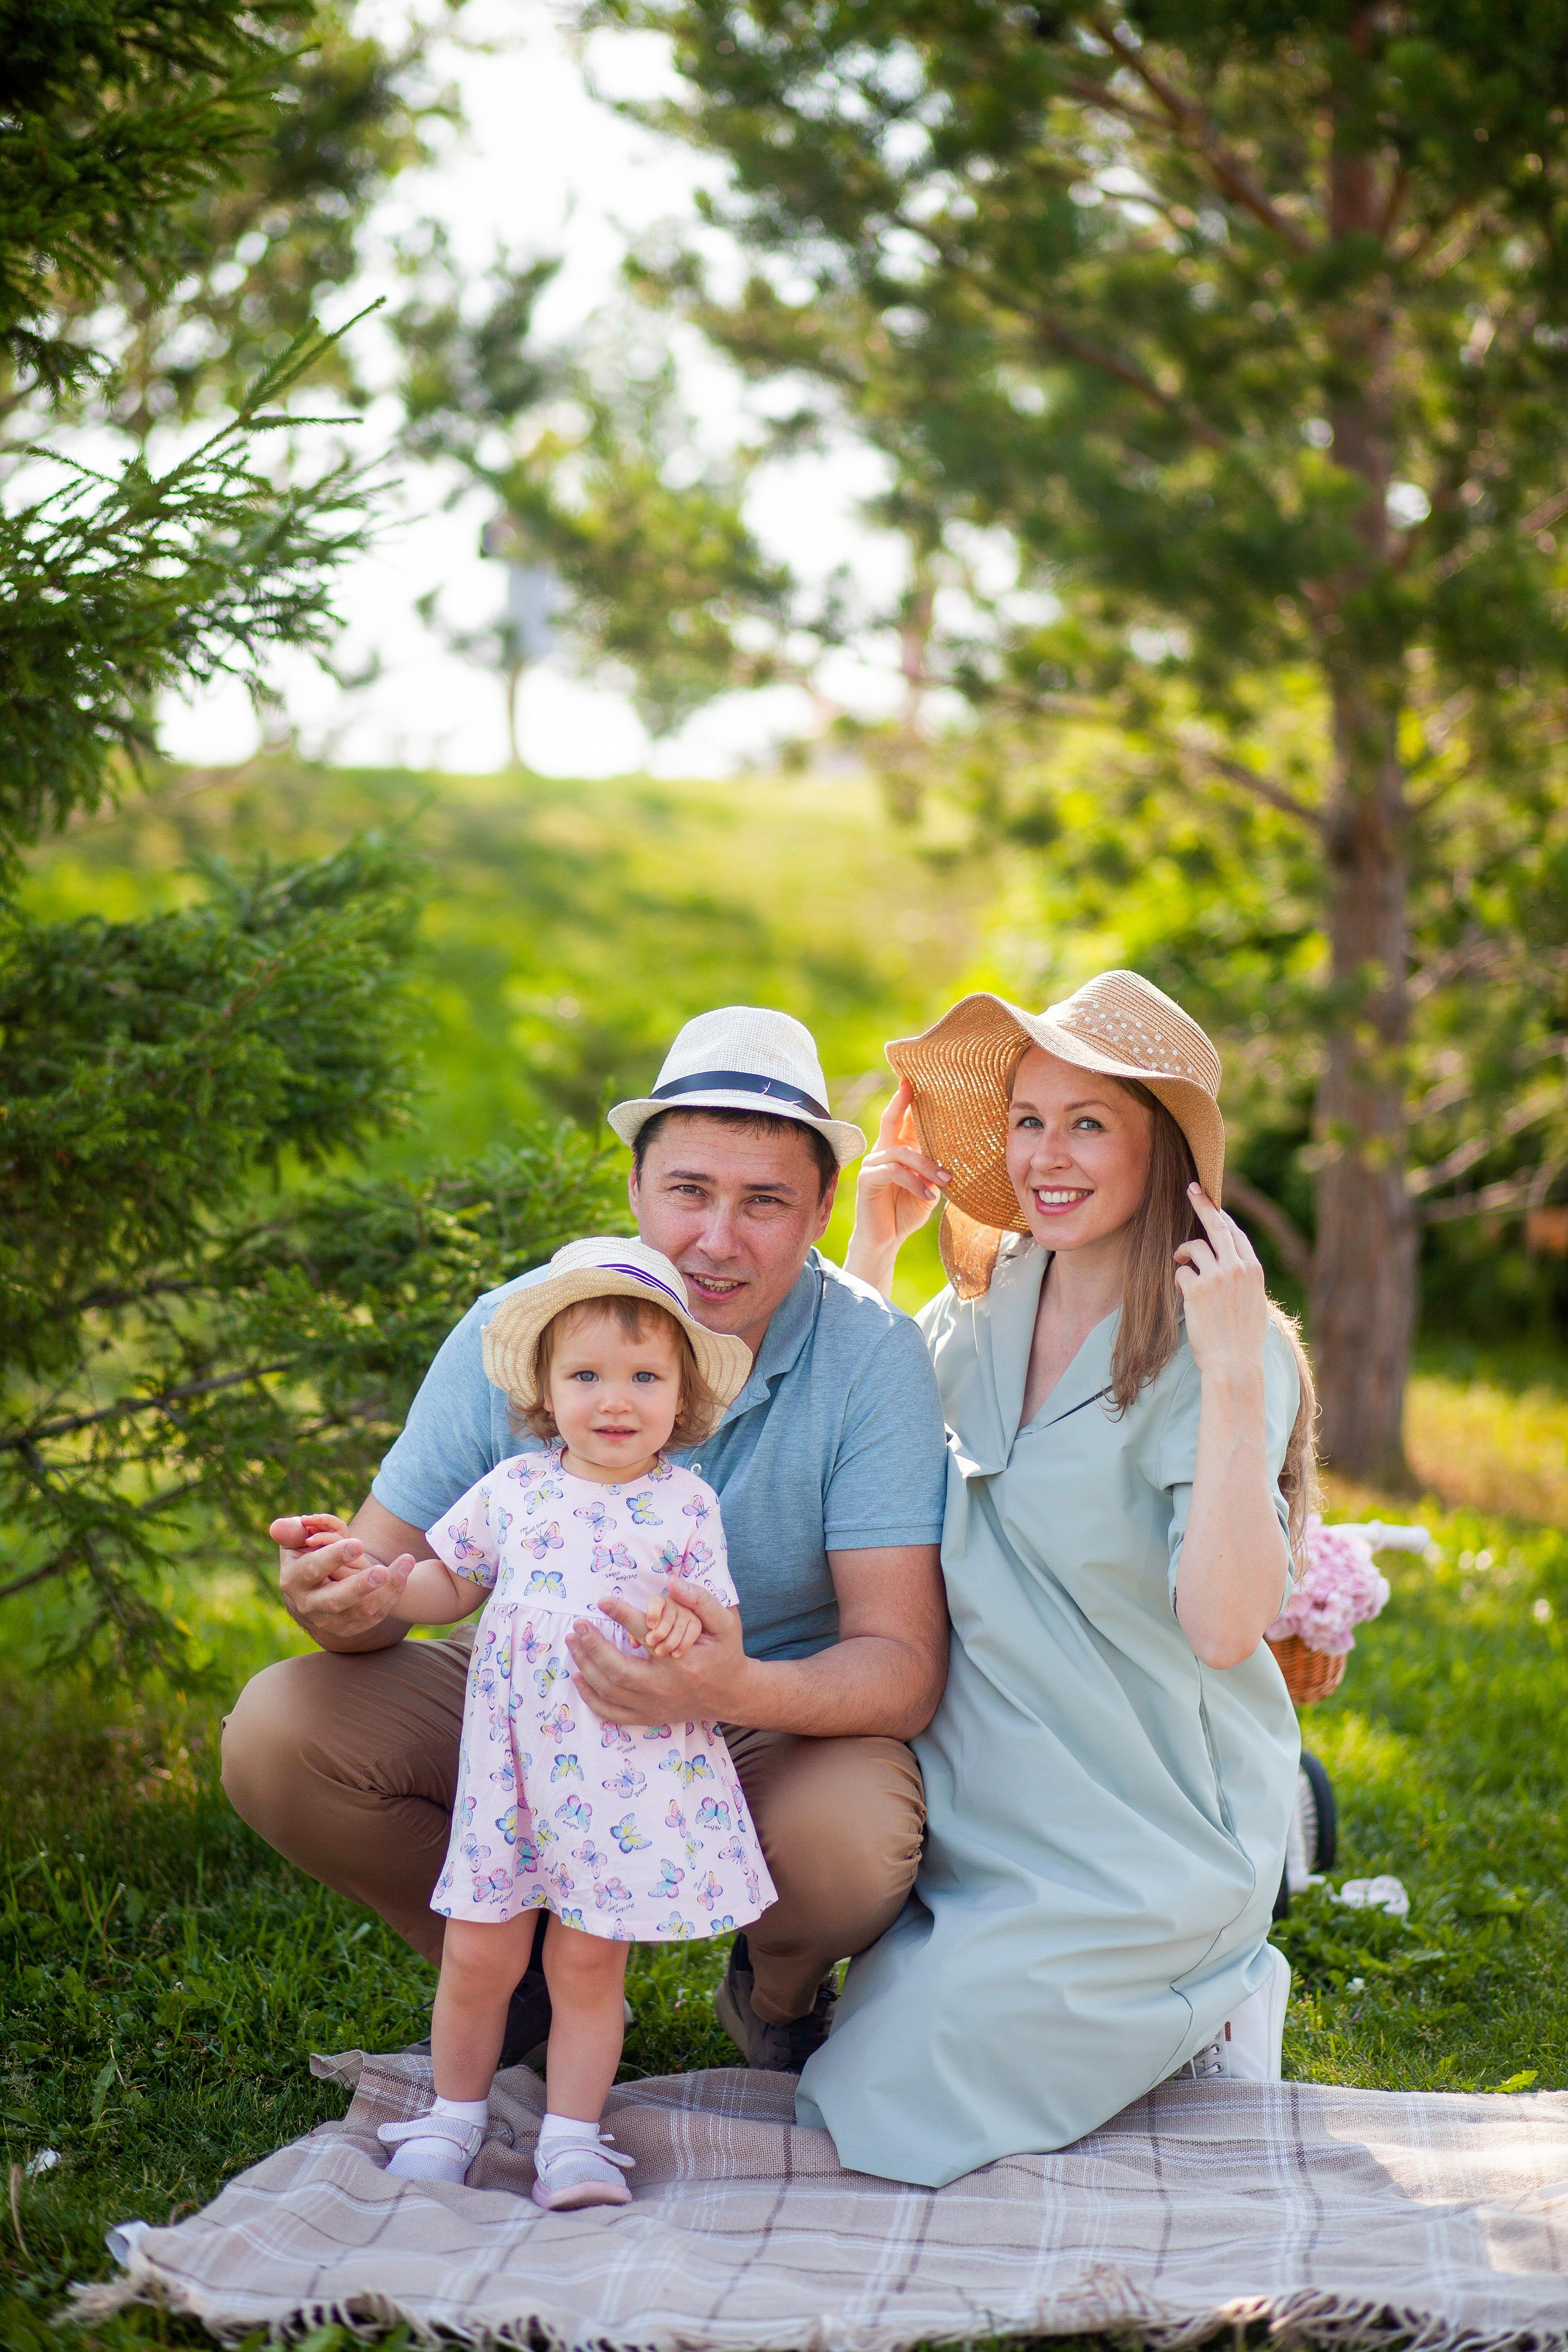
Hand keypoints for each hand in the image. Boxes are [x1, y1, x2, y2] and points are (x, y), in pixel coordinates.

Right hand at [270, 1511, 414, 1643]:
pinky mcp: (350, 1629)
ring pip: (362, 1611)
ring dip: (387, 1590)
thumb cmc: (306, 1555)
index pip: (313, 1569)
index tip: (358, 1543)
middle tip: (382, 1571)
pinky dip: (393, 1595)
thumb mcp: (295, 1541)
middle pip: (336, 1600)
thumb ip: (291, 1531)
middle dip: (360, 1586)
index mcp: (293, 1580)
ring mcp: (330, 1621)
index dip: (335, 1557)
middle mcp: (309, 1605)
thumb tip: (278, 1526)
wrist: (313, 1591)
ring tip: (405, 1563)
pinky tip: (404, 1573)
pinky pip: (376, 1616)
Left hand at [566, 1579, 749, 1724]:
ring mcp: (654, 1706)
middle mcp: (665, 1687)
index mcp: (682, 1662)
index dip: (621, 1615)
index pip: (645, 1634)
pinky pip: (612, 1713)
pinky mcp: (648, 1717)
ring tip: (573, 1643)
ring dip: (586, 1667)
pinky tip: (578, 1678)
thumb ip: (701, 1601)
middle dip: (593, 1646)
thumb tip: (673, 1582)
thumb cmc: (725, 1653)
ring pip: (610, 1691)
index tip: (602, 1601)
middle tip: (578, 1626)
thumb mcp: (725, 1624)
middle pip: (618, 1670)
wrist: (731, 1694)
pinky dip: (591, 1698)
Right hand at [844, 1079, 948, 1288]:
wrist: (887, 1239)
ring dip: (927, 1165)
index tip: (913, 1079)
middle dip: (902, 1103)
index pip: (902, 1119)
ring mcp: (873, 1164)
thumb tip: (951, 1158)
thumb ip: (934, 1171)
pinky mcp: (867, 1180)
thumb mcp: (928, 1187)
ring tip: (945, 1181)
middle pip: (891, 1120)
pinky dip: (914, 1182)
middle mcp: (883, 1151)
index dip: (906, 1099)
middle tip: (912, 1087)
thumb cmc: (907, 1210)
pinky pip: (892, 1172)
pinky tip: (928, 1196)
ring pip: (900, 1151)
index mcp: (898, 1149)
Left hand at [1174, 1185, 1268, 1386]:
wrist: (1234, 1364)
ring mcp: (1217, 1277)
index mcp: (1254, 1270)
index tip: (1213, 1204)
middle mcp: (1237, 1268)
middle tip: (1190, 1188)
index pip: (1236, 1234)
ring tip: (1182, 1262)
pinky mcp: (1196, 1288)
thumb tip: (1232, 1264)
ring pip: (1193, 1246)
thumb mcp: (1253, 1303)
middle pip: (1217, 1226)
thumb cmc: (1243, 1339)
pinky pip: (1180, 1270)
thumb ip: (1244, 1280)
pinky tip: (1184, 1294)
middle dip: (1202, 1204)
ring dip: (1183, 1252)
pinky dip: (1178, 1279)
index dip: (1222, 1217)